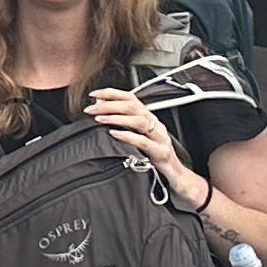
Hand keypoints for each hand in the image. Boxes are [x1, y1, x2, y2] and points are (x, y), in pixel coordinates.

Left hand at [84, 86, 195, 201]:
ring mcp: (160, 137)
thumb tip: (101, 106)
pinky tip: (114, 134)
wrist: (174, 174)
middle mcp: (155, 124)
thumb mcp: (136, 136)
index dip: (112, 93)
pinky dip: (127, 136)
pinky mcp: (161, 152)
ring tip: (99, 119)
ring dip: (116, 118)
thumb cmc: (153, 155)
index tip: (94, 94)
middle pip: (133, 106)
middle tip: (91, 109)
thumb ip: (121, 121)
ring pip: (139, 120)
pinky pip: (143, 141)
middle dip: (109, 105)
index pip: (131, 97)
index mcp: (149, 118)